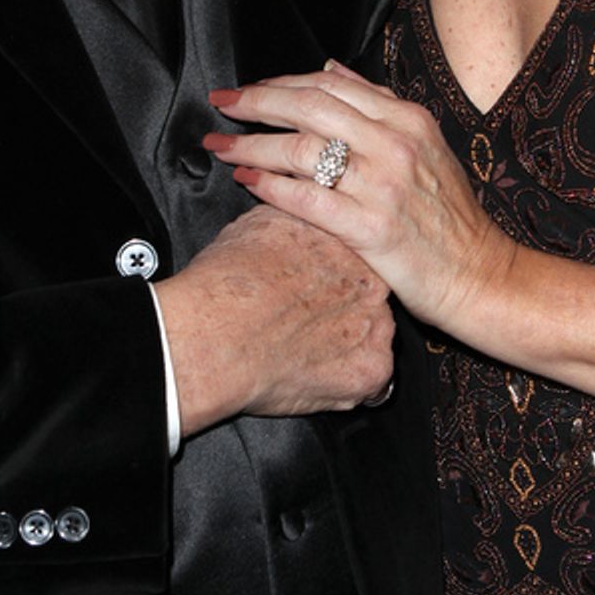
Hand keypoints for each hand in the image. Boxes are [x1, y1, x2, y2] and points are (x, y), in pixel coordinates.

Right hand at [155, 206, 393, 437]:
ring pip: (369, 335)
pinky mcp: (373, 369)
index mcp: (347, 240)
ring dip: (346, 343)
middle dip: (341, 307)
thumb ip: (291, 218)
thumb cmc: (229, 282)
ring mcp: (377, 325)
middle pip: (365, 295)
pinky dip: (345, 381)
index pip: (353, 256)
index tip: (311, 287)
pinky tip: (312, 373)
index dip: (329, 275)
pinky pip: (369, 379)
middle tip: (304, 319)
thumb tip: (288, 213)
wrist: (218, 334)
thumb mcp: (260, 221)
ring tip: (303, 349)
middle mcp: (371, 279)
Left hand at [203, 63, 515, 339]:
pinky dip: (270, 187)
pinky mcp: (372, 229)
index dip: (281, 81)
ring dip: (251, 145)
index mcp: (407, 118)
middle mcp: (395, 144)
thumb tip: (330, 65)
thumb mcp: (424, 142)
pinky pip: (308, 199)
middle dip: (256, 102)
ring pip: (301, 150)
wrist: (479, 274)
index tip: (249, 88)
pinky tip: (246, 182)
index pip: (330, 83)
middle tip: (221, 103)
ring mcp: (384, 186)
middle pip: (309, 106)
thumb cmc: (448, 214)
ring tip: (221, 146)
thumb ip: (376, 102)